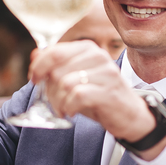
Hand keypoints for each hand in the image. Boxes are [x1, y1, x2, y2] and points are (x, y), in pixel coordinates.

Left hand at [28, 41, 163, 157]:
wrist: (131, 116)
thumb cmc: (101, 96)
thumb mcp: (76, 79)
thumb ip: (56, 66)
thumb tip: (34, 55)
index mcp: (89, 48)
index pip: (54, 51)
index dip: (38, 67)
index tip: (35, 80)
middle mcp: (99, 56)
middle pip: (57, 70)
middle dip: (49, 89)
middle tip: (54, 101)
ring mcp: (106, 73)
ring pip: (65, 83)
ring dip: (58, 101)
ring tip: (62, 108)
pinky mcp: (109, 92)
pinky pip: (77, 96)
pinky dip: (68, 106)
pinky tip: (71, 111)